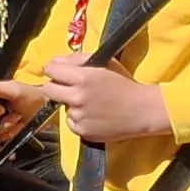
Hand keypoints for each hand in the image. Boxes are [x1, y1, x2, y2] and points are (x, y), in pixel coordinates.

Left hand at [38, 55, 171, 142]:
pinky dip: (78, 119)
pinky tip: (94, 115)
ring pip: (61, 107)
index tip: (60, 73)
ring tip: (90, 103)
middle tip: (68, 88)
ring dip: (70, 104)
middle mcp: (77, 97)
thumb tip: (54, 61)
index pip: (50, 69)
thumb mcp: (105, 63)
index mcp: (82, 77)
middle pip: (48, 89)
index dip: (54, 70)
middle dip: (55, 86)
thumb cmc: (124, 83)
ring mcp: (79, 116)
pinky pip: (71, 122)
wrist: (142, 110)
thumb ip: (77, 59)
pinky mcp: (82, 131)